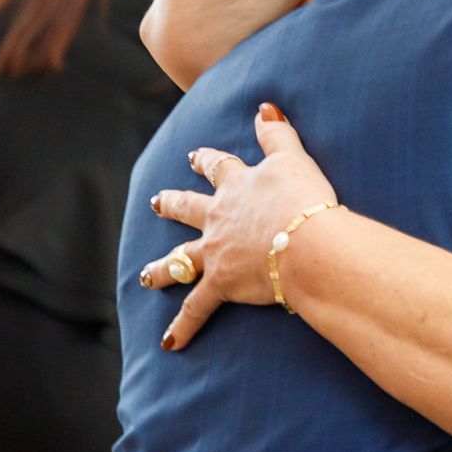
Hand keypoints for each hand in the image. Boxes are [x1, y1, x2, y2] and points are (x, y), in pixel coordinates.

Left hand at [141, 103, 337, 349]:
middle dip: (171, 205)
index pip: (218, 168)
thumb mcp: (295, 159)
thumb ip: (278, 133)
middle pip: (187, 209)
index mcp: (239, 187)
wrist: (305, 244)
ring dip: (160, 269)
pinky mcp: (221, 284)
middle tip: (157, 202)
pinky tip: (170, 344)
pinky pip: (196, 309)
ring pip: (179, 261)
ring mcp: (215, 252)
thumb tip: (265, 107)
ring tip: (145, 277)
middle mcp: (219, 217)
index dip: (206, 161)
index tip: (196, 157)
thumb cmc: (305, 201)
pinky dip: (183, 328)